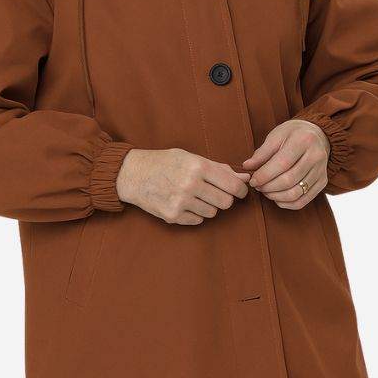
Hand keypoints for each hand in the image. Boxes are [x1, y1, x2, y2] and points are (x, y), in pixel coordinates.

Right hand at [117, 148, 249, 224]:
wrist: (133, 174)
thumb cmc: (164, 162)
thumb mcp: (190, 157)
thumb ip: (218, 168)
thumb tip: (244, 178)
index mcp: (198, 167)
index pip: (232, 185)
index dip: (241, 190)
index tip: (240, 191)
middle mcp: (190, 185)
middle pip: (226, 202)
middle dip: (224, 198)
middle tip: (215, 193)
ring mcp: (181, 202)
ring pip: (212, 212)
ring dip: (208, 206)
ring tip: (194, 196)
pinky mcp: (172, 216)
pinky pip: (198, 220)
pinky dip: (195, 213)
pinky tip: (184, 203)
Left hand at [242, 120, 329, 208]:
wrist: (317, 135)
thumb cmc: (292, 135)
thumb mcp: (276, 136)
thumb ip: (261, 153)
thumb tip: (247, 167)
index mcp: (303, 140)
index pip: (282, 164)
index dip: (264, 175)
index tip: (253, 180)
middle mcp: (316, 156)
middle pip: (289, 180)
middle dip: (268, 187)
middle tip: (258, 186)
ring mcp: (321, 171)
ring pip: (296, 193)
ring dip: (276, 196)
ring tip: (266, 191)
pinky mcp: (322, 182)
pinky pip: (303, 201)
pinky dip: (287, 204)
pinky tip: (277, 198)